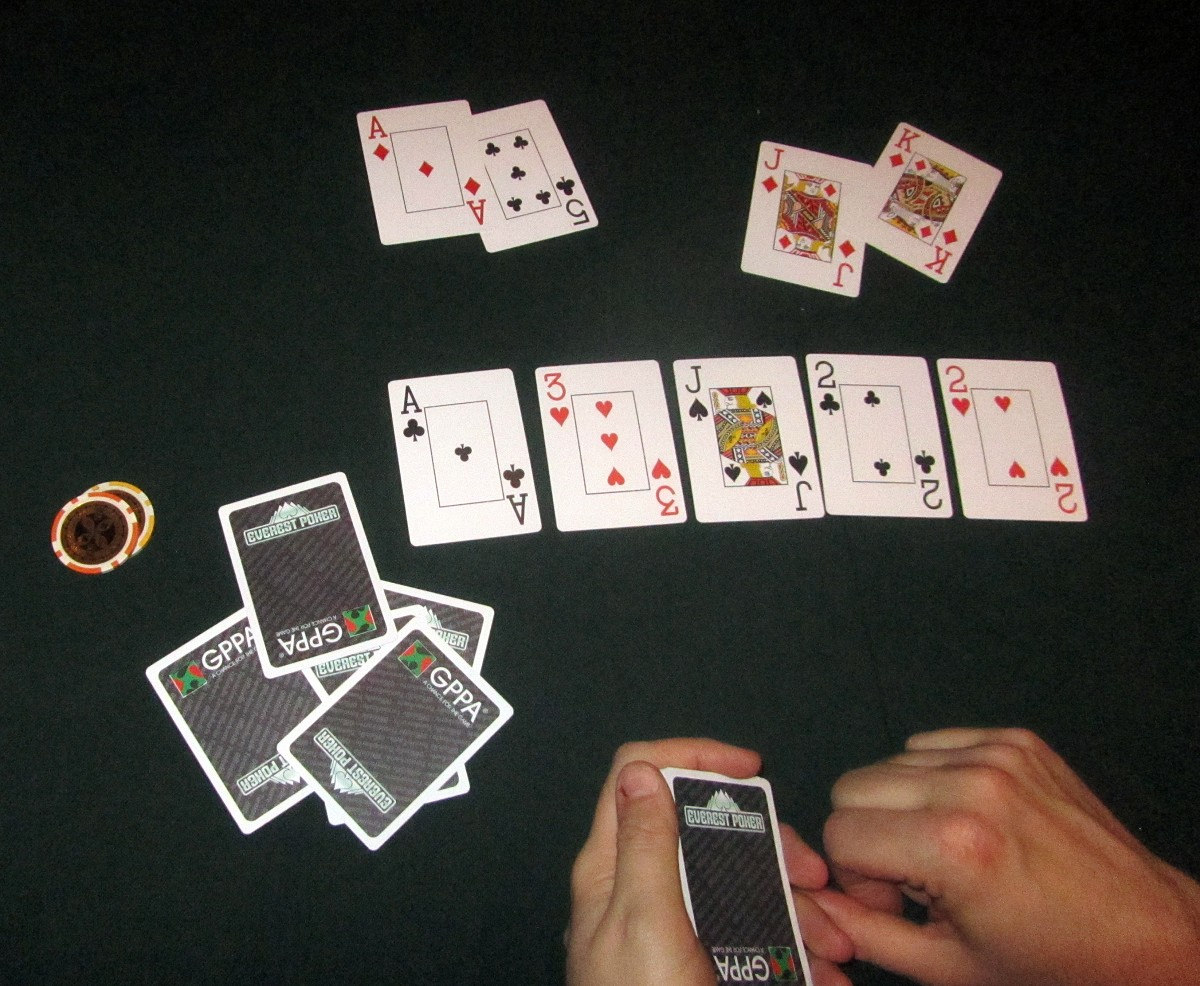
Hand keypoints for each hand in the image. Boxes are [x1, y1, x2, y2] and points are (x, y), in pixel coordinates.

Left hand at [566, 738, 853, 985]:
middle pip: (708, 830)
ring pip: (741, 884)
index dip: (692, 755)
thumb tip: (642, 770)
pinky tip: (823, 969)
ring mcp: (671, 924)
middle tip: (815, 877)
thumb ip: (643, 845)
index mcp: (612, 867)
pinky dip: (792, 945)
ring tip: (834, 943)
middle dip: (773, 848)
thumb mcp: (643, 925)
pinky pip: (752, 933)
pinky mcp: (698, 959)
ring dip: (797, 906)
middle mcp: (639, 888)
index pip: (639, 774)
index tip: (748, 767)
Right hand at [815, 727, 1199, 985]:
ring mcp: (997, 756)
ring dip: (904, 807)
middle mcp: (973, 788)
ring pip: (889, 763)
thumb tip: (814, 904)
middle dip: (870, 834)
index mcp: (953, 846)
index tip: (892, 899)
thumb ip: (863, 931)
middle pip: (853, 786)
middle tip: (916, 877)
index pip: (840, 832)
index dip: (856, 875)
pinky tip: (972, 822)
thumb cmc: (1057, 958)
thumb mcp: (945, 967)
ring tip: (950, 851)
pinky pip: (933, 745)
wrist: (1144, 934)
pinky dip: (937, 781)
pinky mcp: (1015, 741)